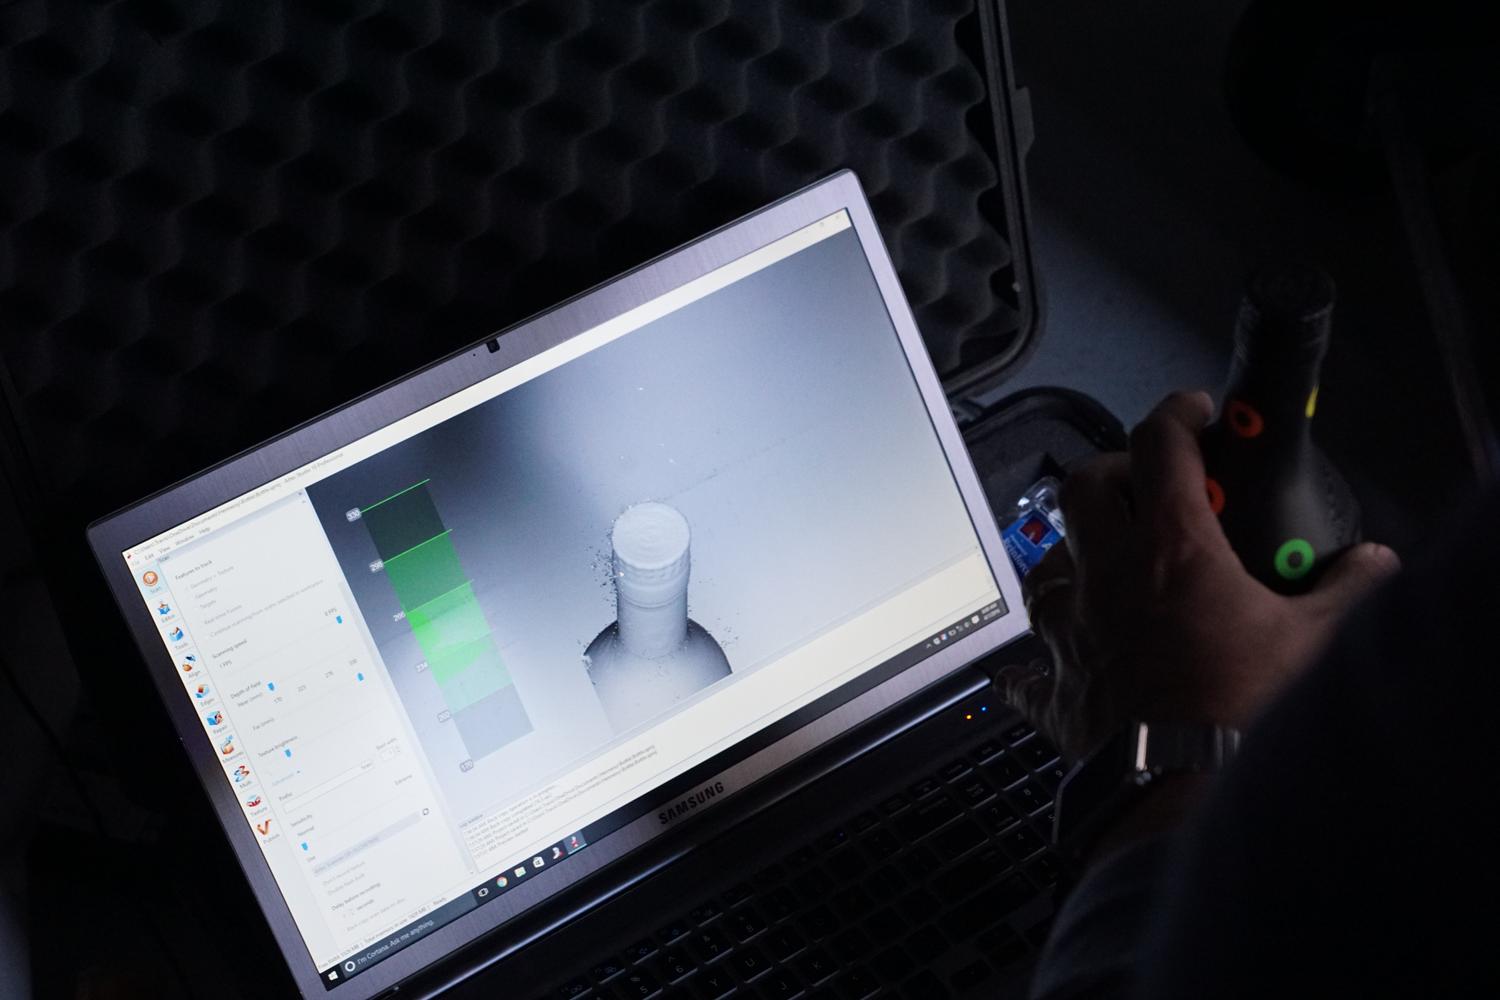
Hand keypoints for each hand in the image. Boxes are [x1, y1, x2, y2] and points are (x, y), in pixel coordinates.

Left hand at [998, 391, 1398, 763]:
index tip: (1193, 412)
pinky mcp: (1054, 686)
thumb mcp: (1314, 640)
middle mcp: (1107, 577)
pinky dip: (1031, 663)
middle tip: (1143, 483)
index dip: (1178, 414)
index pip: (1161, 446)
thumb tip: (1371, 566)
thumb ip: (1346, 591)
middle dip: (1112, 471)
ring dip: (1069, 554)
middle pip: (1083, 486)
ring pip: (1044, 562)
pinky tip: (1038, 666)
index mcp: (1170, 550)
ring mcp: (1071, 630)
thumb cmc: (1240, 714)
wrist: (1186, 791)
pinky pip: (1024, 667)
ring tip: (1099, 564)